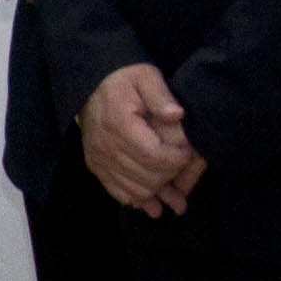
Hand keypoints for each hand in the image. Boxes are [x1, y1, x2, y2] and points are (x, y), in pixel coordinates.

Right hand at [79, 64, 202, 214]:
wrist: (92, 85)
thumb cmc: (124, 80)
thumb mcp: (145, 77)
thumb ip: (161, 95)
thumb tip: (177, 114)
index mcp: (120, 125)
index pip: (154, 156)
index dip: (176, 160)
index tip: (188, 152)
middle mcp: (105, 146)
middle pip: (145, 177)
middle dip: (170, 178)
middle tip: (185, 171)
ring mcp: (98, 159)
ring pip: (133, 190)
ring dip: (157, 195)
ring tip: (177, 201)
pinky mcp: (96, 166)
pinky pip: (117, 192)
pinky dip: (137, 200)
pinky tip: (152, 204)